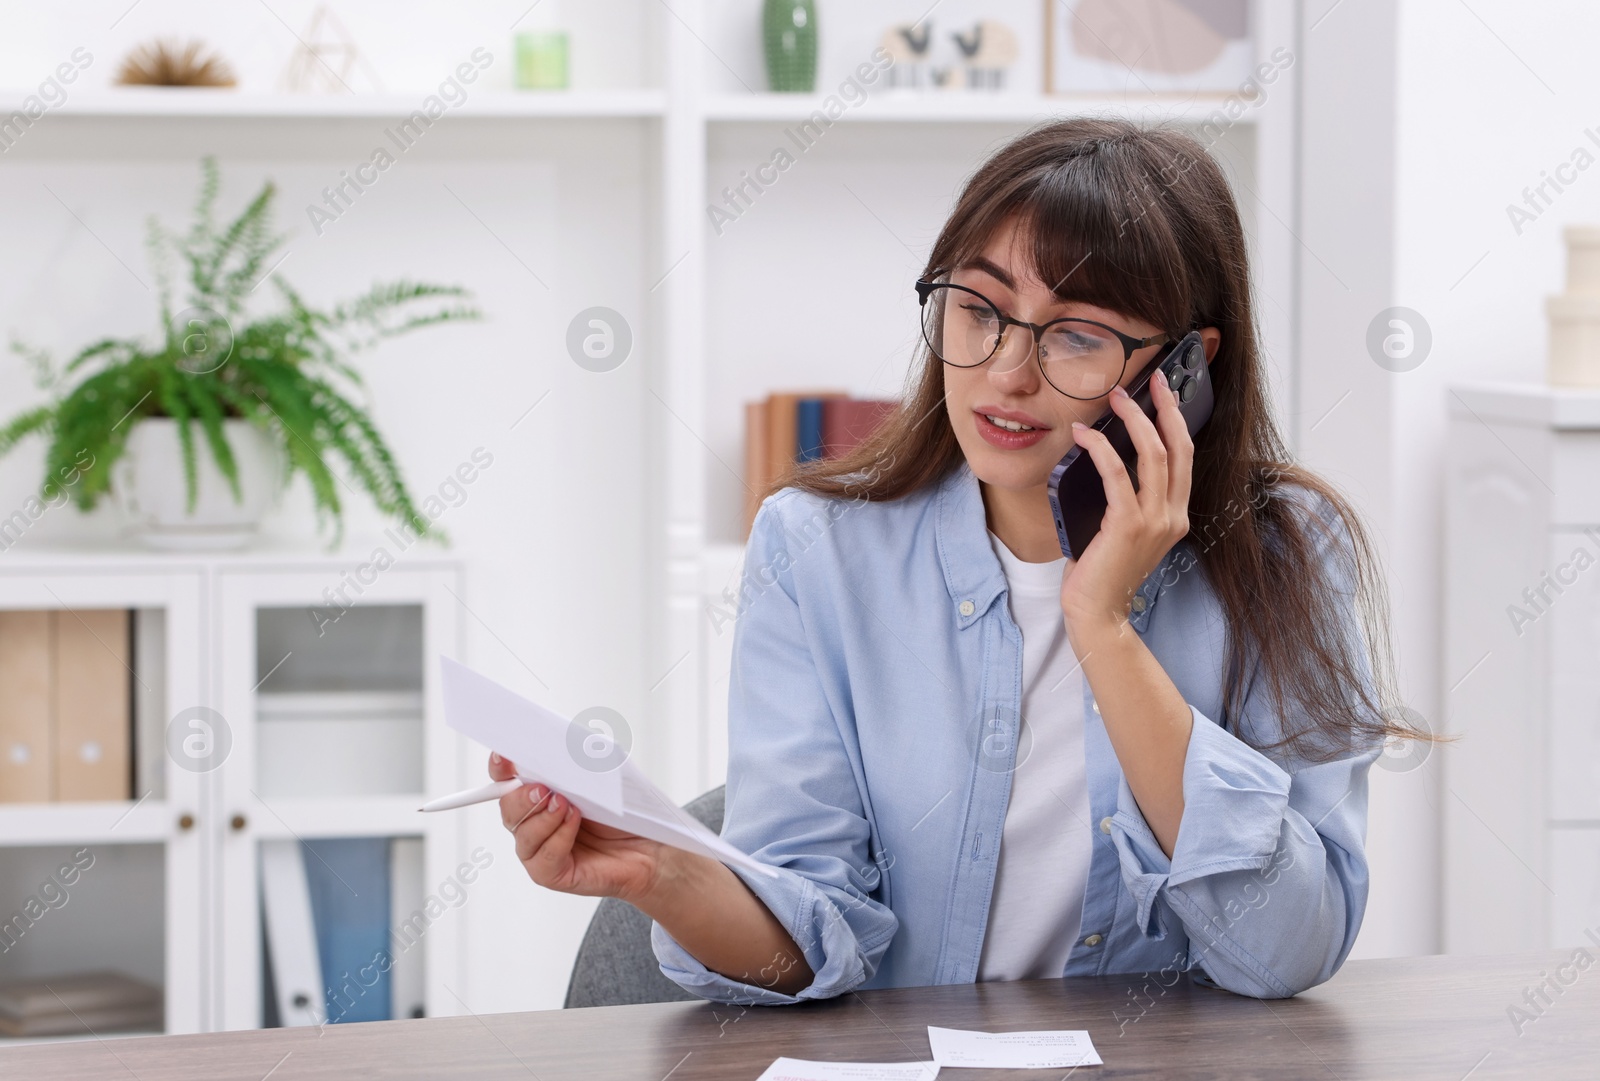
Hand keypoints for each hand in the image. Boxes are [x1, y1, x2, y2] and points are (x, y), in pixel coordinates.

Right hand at [489, 752, 665, 905]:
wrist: (648, 848)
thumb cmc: (623, 814)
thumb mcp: (603, 780)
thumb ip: (579, 765)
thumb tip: (561, 749)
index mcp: (538, 794)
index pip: (506, 780)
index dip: (501, 768)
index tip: (505, 757)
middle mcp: (533, 822)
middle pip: (508, 808)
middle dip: (522, 796)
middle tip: (543, 788)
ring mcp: (539, 850)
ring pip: (523, 834)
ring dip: (543, 816)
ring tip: (566, 805)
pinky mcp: (551, 873)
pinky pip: (543, 857)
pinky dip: (558, 837)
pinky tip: (574, 823)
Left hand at [1059, 371, 1191, 637]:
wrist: (1099, 614)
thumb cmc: (1103, 573)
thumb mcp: (1123, 531)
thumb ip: (1126, 501)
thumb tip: (1108, 458)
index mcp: (1175, 517)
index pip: (1185, 458)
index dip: (1178, 421)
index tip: (1167, 393)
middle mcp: (1172, 517)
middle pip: (1178, 448)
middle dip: (1166, 408)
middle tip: (1153, 380)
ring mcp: (1154, 521)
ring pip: (1153, 454)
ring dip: (1134, 420)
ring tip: (1115, 398)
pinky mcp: (1128, 525)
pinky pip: (1116, 474)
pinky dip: (1099, 448)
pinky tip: (1083, 435)